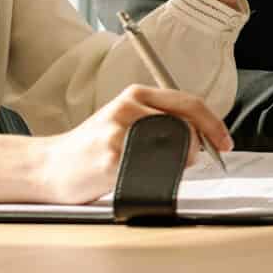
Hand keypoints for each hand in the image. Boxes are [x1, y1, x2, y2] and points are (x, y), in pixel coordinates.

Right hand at [35, 84, 232, 204]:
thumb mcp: (123, 122)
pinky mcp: (113, 156)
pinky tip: (138, 177)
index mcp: (134, 95)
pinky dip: (157, 176)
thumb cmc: (90, 149)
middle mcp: (129, 107)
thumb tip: (201, 138)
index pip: (189, 102)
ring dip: (179, 163)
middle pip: (188, 124)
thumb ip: (158, 122)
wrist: (48, 167)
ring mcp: (120, 131)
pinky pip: (153, 167)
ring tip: (155, 169)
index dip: (214, 124)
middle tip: (190, 162)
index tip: (225, 142)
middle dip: (198, 147)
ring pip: (176, 145)